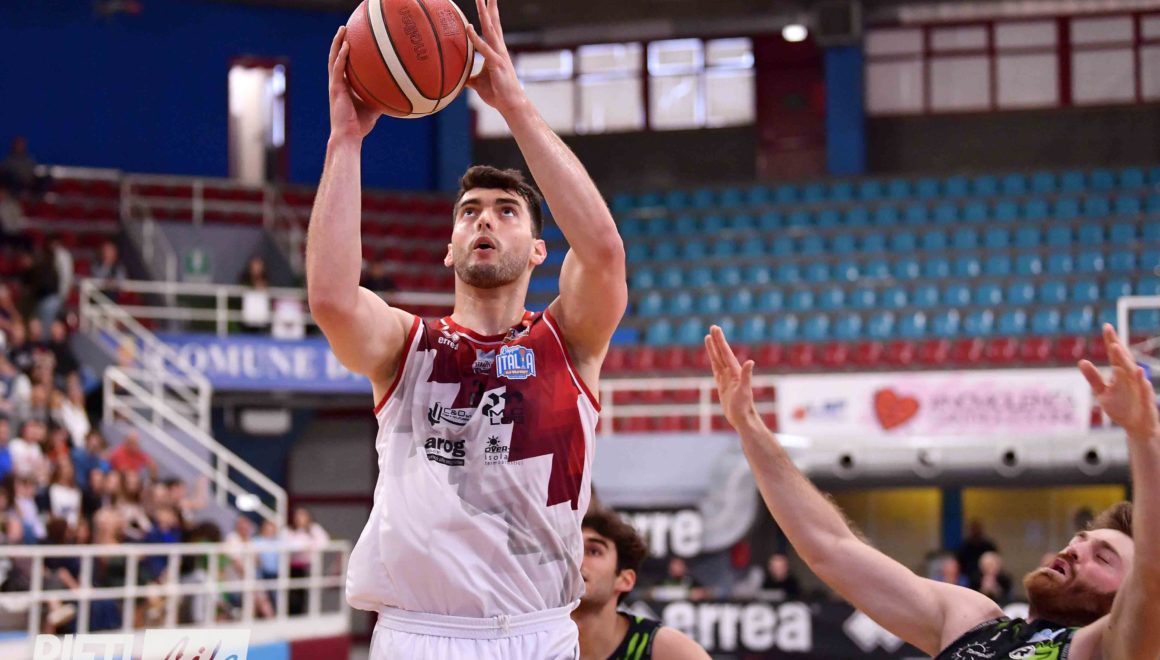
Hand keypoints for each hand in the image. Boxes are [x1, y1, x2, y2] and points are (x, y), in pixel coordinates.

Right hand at [327, 26, 378, 141]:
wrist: (349, 136)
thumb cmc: (360, 125)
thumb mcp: (374, 108)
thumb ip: (381, 98)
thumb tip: (398, 93)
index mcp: (344, 87)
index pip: (343, 66)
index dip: (345, 53)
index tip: (352, 40)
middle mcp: (338, 83)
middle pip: (336, 57)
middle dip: (340, 42)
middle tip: (345, 28)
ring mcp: (335, 85)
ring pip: (334, 59)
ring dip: (338, 43)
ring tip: (343, 29)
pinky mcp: (335, 89)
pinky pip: (338, 69)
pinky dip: (342, 56)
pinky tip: (347, 46)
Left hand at [466, 0, 525, 114]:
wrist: (510, 104)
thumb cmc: (496, 93)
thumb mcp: (477, 83)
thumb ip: (467, 77)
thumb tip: (456, 78)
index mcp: (495, 50)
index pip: (492, 26)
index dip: (489, 12)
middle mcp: (499, 48)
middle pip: (493, 22)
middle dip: (489, 6)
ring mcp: (499, 54)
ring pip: (491, 29)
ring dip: (484, 13)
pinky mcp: (497, 64)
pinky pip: (484, 48)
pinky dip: (475, 37)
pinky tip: (469, 27)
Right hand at [705, 326, 757, 429]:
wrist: (742, 419)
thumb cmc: (744, 407)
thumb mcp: (744, 391)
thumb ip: (746, 376)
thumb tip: (750, 362)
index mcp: (735, 371)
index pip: (725, 352)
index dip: (720, 341)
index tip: (715, 329)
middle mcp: (731, 373)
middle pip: (721, 353)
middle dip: (717, 341)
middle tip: (713, 327)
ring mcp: (727, 378)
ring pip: (718, 360)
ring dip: (713, 349)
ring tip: (708, 338)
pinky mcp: (723, 385)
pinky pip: (716, 370)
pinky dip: (713, 362)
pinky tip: (712, 358)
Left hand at [1079, 323, 1159, 442]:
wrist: (1136, 426)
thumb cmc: (1121, 407)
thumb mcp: (1102, 393)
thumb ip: (1093, 378)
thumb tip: (1082, 361)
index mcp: (1120, 373)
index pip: (1114, 354)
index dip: (1111, 341)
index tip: (1106, 326)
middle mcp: (1130, 377)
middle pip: (1123, 358)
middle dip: (1116, 345)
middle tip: (1108, 330)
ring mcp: (1139, 386)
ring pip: (1132, 370)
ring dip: (1124, 359)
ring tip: (1116, 347)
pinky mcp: (1145, 398)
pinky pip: (1143, 388)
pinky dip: (1140, 379)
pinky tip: (1138, 371)